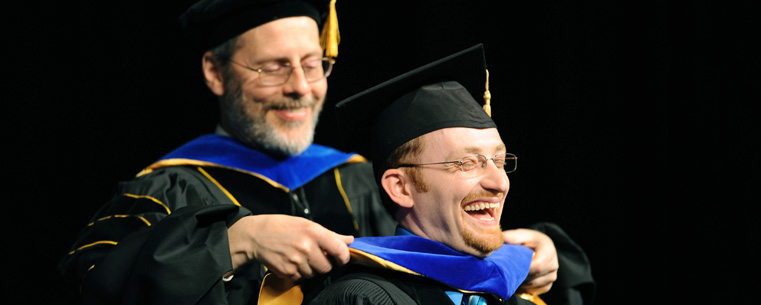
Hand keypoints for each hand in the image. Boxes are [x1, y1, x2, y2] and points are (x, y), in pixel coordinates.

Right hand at [227, 215, 353, 281]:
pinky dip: (299, 273)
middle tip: (316, 256)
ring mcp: (297, 261)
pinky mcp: (288, 272)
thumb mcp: (306, 224)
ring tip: (301, 257)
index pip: (340, 250)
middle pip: (327, 267)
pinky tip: (292, 262)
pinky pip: (302, 278)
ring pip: (315, 274)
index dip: (344, 257)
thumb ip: (330, 234)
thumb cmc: (282, 227)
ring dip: (311, 269)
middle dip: (324, 263)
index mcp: (314, 232)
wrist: (255, 236)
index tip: (341, 258)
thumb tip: (350, 240)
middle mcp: (306, 247)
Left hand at [503, 229, 557, 294]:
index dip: (522, 270)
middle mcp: (553, 264)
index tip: (509, 269)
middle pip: (535, 278)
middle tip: (506, 275)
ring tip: (510, 277)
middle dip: (519, 277)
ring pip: (533, 285)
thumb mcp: (521, 235)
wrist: (539, 246)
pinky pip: (535, 291)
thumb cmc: (529, 240)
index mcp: (548, 250)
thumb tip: (500, 239)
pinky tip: (518, 281)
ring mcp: (552, 276)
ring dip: (521, 284)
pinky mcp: (548, 284)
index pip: (537, 266)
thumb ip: (512, 237)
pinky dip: (525, 288)